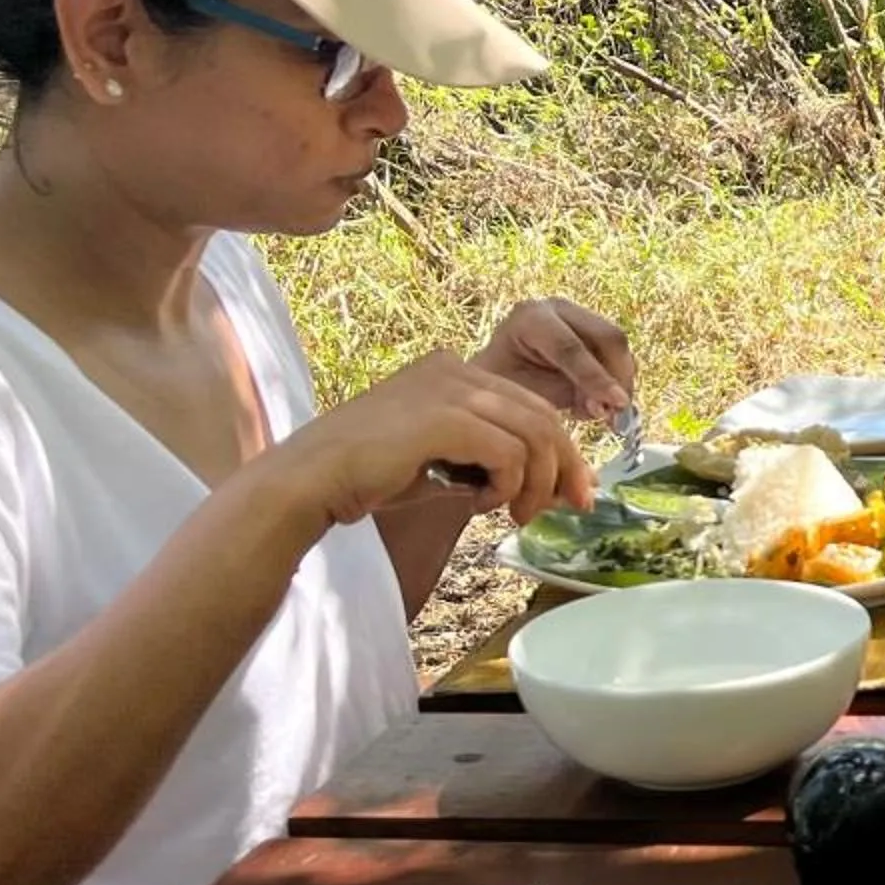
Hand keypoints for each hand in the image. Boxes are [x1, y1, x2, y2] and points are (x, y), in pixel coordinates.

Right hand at [263, 351, 592, 530]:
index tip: (575, 491)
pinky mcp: (443, 417)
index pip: (530, 405)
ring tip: (517, 515)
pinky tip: (482, 504)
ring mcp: (448, 389)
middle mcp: (455, 369)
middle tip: (573, 507)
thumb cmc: (367, 477)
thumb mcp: (441, 460)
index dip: (563, 450)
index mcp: (452, 371)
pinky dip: (508, 485)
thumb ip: (488, 460)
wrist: (309, 482)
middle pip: (542, 416)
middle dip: (566, 467)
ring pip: (534, 434)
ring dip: (536, 483)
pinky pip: (508, 453)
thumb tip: (547, 486)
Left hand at [473, 296, 635, 422]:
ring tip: (602, 413)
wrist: (498, 375)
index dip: (596, 378)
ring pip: (618, 347)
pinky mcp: (593, 330)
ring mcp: (579, 315)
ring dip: (620, 383)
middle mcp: (558, 308)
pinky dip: (616, 382)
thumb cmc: (502, 388)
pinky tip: (598, 403)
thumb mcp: (524, 394)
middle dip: (617, 377)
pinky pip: (619, 356)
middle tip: (617, 413)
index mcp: (530, 318)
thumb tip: (606, 408)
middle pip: (607, 337)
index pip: (571, 347)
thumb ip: (564, 397)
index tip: (617, 405)